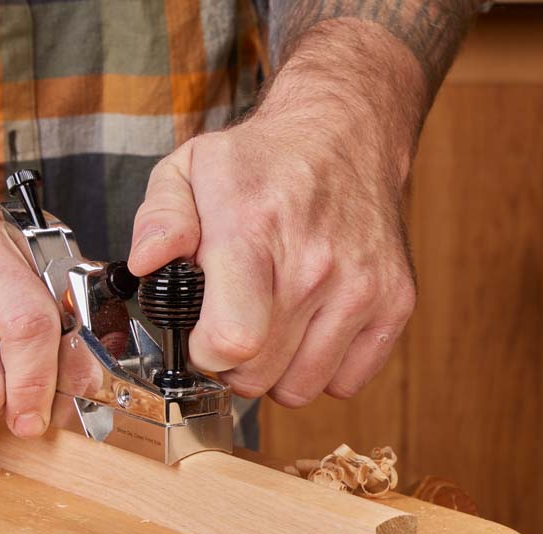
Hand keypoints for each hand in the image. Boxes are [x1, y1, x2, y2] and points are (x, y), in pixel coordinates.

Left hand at [126, 98, 416, 406]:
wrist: (346, 136)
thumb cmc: (262, 162)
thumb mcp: (189, 170)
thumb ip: (159, 219)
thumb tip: (146, 263)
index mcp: (255, 230)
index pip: (233, 340)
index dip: (205, 355)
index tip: (201, 336)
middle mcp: (315, 263)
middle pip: (260, 375)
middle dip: (234, 365)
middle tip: (233, 326)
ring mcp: (363, 286)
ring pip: (302, 388)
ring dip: (278, 371)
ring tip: (272, 326)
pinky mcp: (396, 302)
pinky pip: (347, 382)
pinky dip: (324, 370)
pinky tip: (310, 328)